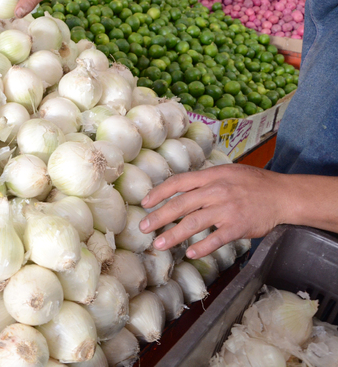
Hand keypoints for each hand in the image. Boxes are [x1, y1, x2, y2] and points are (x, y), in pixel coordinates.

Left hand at [139, 164, 291, 258]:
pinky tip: (190, 253)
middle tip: (143, 228)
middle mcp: (216, 191)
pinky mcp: (238, 226)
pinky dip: (202, 247)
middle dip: (159, 217)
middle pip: (181, 204)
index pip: (179, 182)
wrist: (284, 195)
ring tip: (159, 244)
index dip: (159, 192)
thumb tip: (180, 189)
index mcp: (212, 176)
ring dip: (173, 235)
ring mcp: (227, 209)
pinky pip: (216, 239)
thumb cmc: (254, 184)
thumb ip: (205, 181)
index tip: (145, 203)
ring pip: (194, 223)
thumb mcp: (227, 173)